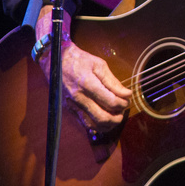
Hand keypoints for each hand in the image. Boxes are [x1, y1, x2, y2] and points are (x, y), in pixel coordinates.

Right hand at [36, 7, 131, 134]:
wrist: (56, 61)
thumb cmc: (79, 60)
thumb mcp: (99, 64)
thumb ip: (112, 81)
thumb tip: (126, 94)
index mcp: (87, 83)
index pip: (110, 101)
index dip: (123, 103)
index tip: (128, 98)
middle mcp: (79, 97)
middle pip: (103, 117)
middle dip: (118, 117)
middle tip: (123, 110)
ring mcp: (73, 105)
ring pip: (94, 125)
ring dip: (109, 124)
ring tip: (116, 116)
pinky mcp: (70, 110)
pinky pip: (85, 124)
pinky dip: (98, 126)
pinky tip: (105, 119)